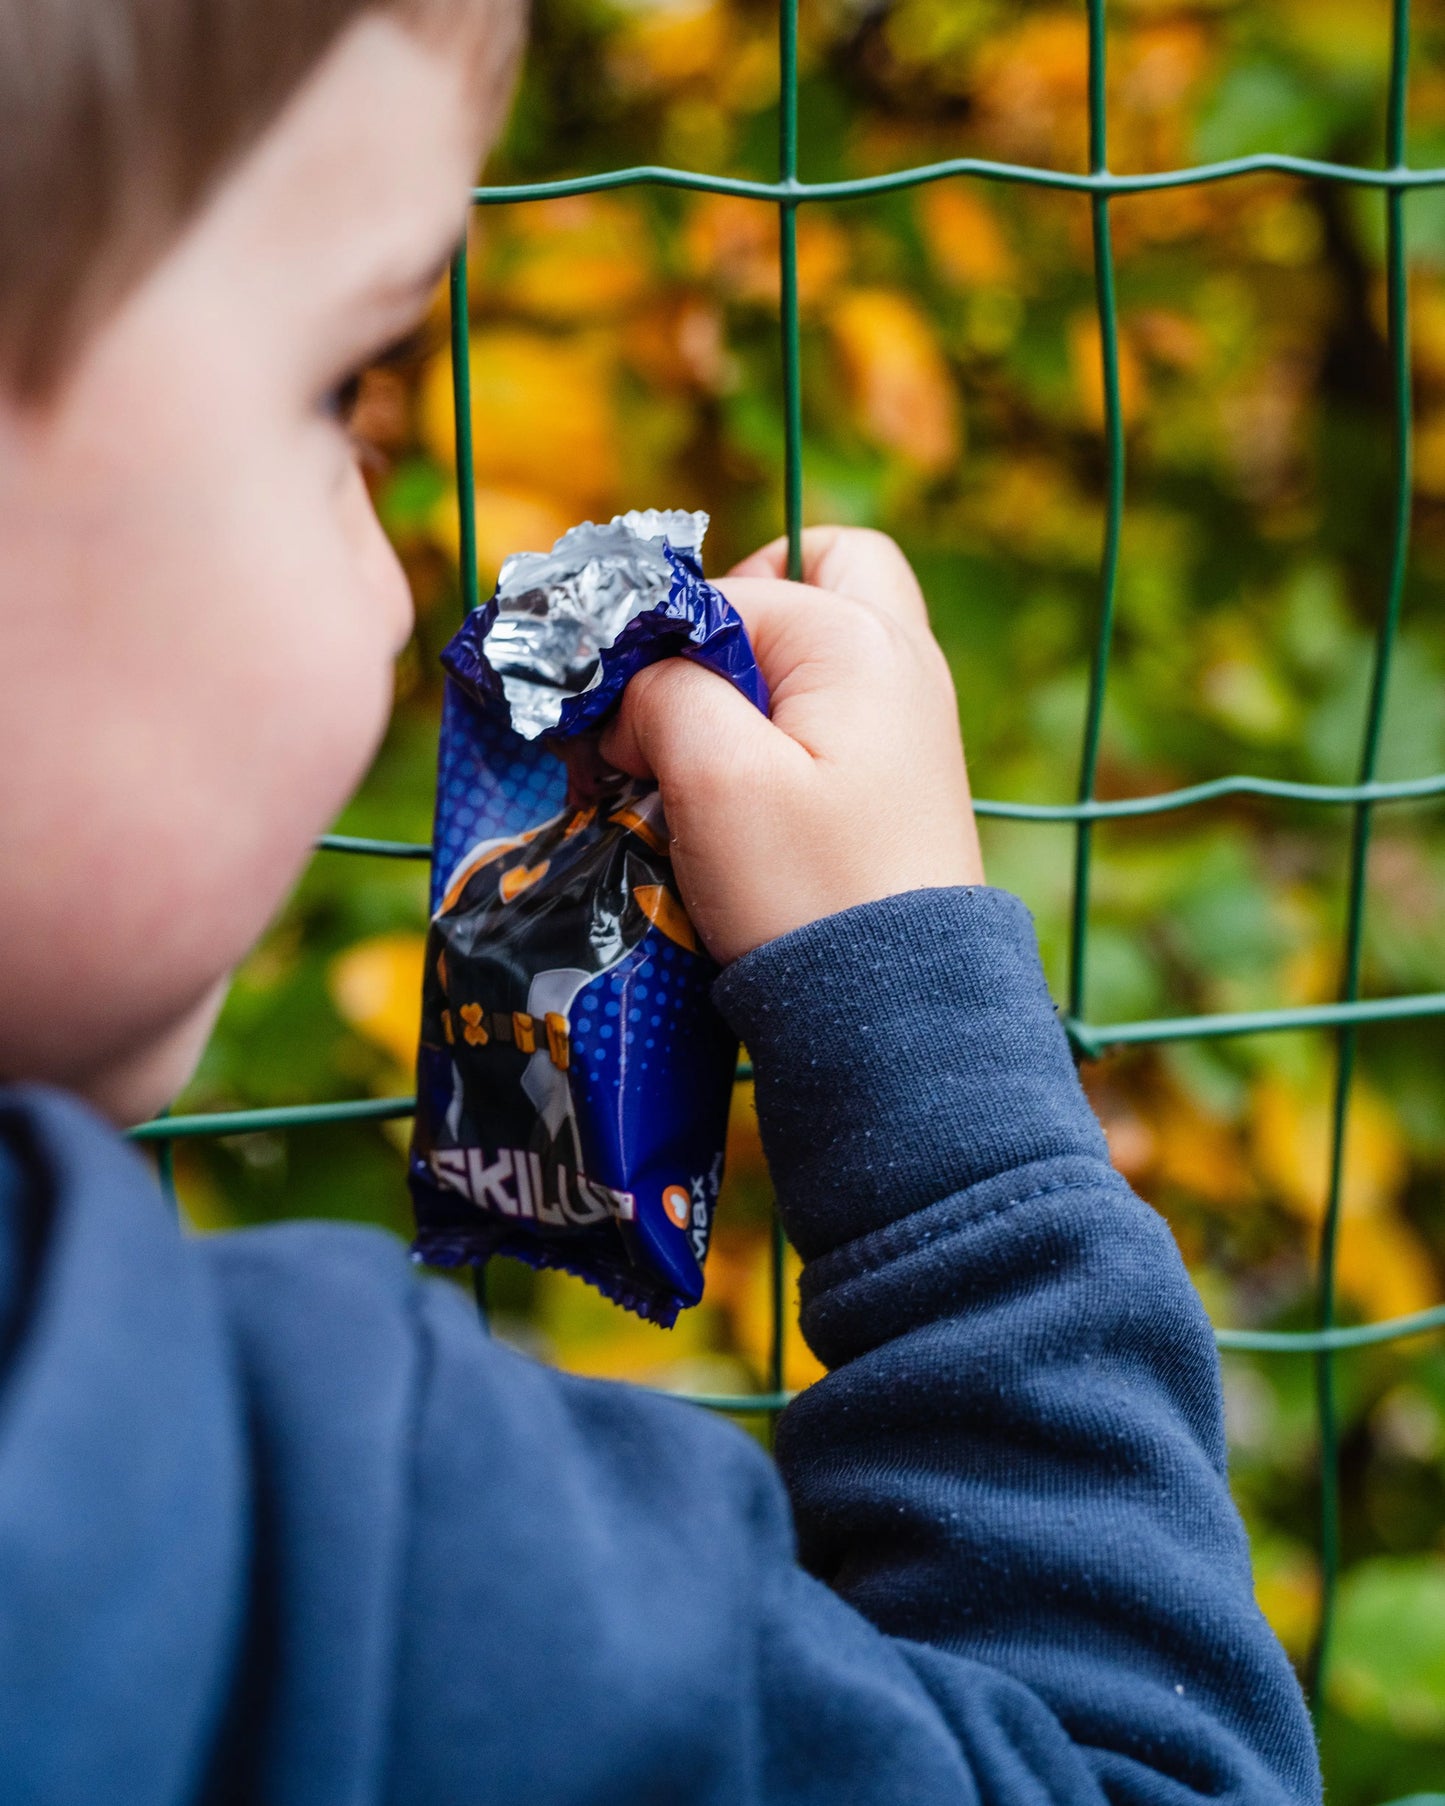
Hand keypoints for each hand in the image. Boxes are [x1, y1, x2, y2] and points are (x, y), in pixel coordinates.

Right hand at [599, 527, 984, 964]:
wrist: (897, 1015)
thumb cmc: (808, 888)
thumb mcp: (713, 776)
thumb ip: (664, 690)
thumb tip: (641, 686)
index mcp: (861, 637)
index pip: (725, 595)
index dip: (658, 655)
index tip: (624, 739)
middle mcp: (904, 658)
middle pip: (816, 573)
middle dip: (740, 612)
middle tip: (692, 688)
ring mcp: (913, 720)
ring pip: (824, 647)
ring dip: (757, 681)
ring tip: (706, 760)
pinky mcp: (905, 778)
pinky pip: (837, 712)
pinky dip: (786, 730)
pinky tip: (746, 799)